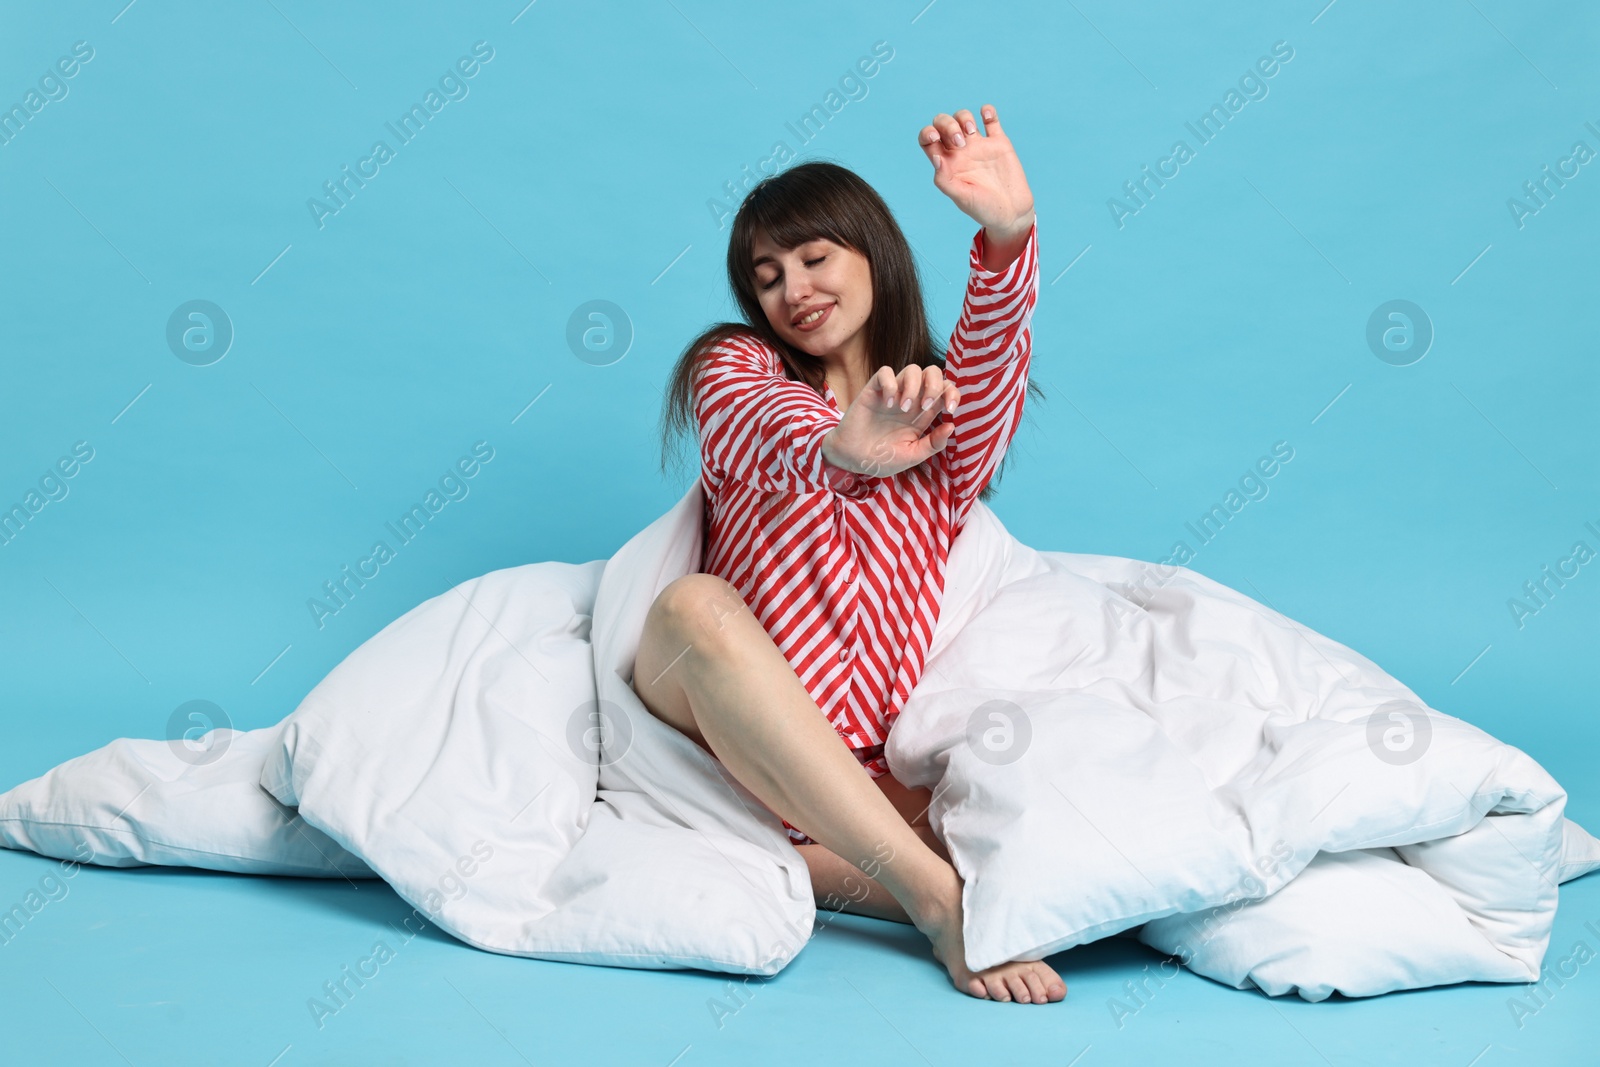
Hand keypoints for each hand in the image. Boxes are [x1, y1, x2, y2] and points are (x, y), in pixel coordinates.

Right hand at [823, 365, 961, 479]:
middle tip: (925, 407)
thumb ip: (933, 443)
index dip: (953, 393)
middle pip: (932, 372)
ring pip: (912, 369)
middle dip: (935, 385)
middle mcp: (911, 400)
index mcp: (923, 414)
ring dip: (913, 386)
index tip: (950, 409)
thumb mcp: (912, 455)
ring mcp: (892, 393)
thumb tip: (951, 425)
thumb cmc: (882, 459)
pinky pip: (885, 372)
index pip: (945, 390)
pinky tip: (886, 404)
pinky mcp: (873, 390)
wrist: (852, 460)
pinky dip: (890, 384)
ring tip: (903, 408)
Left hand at [918, 104, 1034, 239]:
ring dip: (964, 117)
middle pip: (944, 124)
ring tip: (971, 131)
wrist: (1011, 213)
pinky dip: (988, 111)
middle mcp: (960, 152)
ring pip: (964, 117)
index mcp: (947, 164)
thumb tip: (935, 157)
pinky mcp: (999, 143)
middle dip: (947, 125)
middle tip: (959, 142)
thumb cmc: (983, 209)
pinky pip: (991, 120)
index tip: (935, 138)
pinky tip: (986, 115)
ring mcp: (979, 145)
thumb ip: (944, 179)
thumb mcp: (961, 198)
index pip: (928, 140)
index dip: (927, 133)